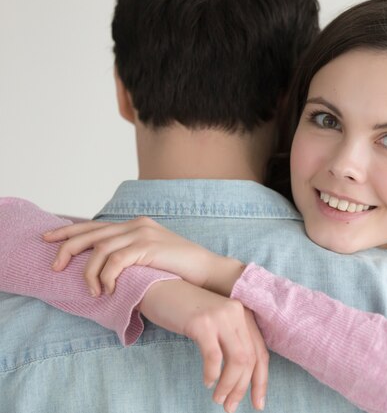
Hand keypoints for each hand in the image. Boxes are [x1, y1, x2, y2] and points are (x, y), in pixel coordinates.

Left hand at [43, 217, 243, 296]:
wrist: (207, 271)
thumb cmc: (181, 270)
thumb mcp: (152, 258)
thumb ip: (131, 256)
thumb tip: (106, 269)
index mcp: (137, 225)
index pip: (96, 226)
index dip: (70, 232)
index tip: (49, 240)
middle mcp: (137, 225)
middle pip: (92, 233)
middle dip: (67, 247)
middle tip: (55, 266)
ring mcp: (143, 234)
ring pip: (100, 249)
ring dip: (90, 273)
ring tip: (93, 291)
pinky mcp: (148, 247)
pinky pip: (115, 261)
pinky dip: (107, 276)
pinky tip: (108, 289)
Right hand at [141, 280, 268, 411]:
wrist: (159, 289)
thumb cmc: (186, 311)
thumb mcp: (215, 323)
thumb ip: (231, 340)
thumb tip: (241, 378)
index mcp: (244, 315)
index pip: (261, 353)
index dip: (261, 381)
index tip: (258, 404)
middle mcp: (237, 313)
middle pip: (250, 359)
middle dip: (242, 388)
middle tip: (230, 407)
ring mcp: (220, 316)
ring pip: (238, 360)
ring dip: (229, 385)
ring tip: (218, 399)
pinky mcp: (202, 322)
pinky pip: (214, 356)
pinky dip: (212, 374)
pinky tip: (207, 382)